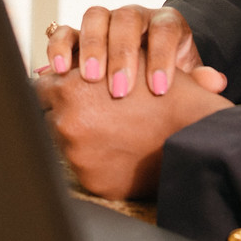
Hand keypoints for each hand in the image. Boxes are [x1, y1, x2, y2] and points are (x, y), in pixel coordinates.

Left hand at [37, 62, 230, 199]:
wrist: (198, 136)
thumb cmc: (166, 93)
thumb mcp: (129, 61)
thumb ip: (89, 59)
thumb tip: (48, 70)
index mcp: (71, 86)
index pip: (43, 84)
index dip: (59, 86)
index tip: (71, 90)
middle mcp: (67, 120)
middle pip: (47, 114)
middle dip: (64, 110)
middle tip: (88, 111)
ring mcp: (76, 154)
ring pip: (60, 140)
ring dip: (76, 134)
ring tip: (105, 130)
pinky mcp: (89, 180)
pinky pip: (80, 166)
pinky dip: (92, 159)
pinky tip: (113, 150)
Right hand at [43, 6, 227, 100]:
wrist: (146, 70)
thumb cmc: (169, 78)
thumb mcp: (188, 79)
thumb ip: (200, 80)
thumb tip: (215, 82)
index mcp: (166, 23)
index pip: (164, 28)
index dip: (161, 56)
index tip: (158, 88)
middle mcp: (134, 16)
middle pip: (128, 19)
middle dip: (123, 54)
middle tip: (120, 90)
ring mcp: (105, 22)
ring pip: (95, 17)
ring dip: (90, 47)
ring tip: (89, 78)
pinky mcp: (78, 34)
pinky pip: (64, 30)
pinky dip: (59, 47)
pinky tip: (57, 71)